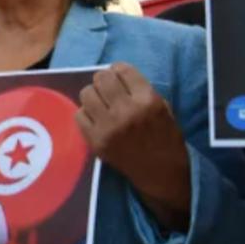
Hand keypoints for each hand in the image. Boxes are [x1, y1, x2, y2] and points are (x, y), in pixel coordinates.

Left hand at [77, 63, 190, 228]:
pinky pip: (79, 115)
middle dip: (104, 80)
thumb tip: (118, 76)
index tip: (120, 77)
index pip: (122, 69)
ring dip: (93, 95)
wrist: (161, 174)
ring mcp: (108, 127)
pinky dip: (86, 113)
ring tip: (101, 103)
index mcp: (148, 100)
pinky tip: (96, 118)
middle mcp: (126, 111)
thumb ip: (141, 91)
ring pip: (86, 94)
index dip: (119, 70)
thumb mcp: (163, 108)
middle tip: (108, 89)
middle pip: (101, 78)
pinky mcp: (96, 141)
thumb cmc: (165, 139)